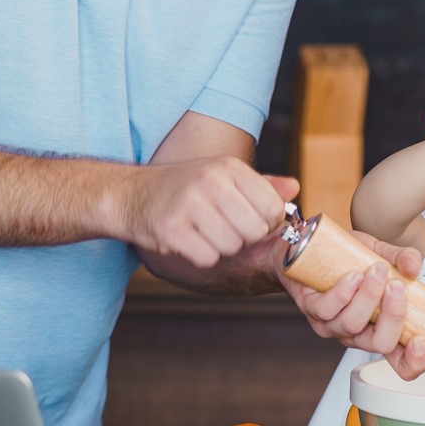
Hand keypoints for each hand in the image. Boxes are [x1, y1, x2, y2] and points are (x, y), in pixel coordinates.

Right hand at [120, 156, 296, 271]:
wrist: (130, 194)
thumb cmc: (184, 188)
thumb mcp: (222, 176)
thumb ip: (261, 185)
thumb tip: (294, 188)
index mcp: (229, 167)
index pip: (273, 208)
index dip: (265, 223)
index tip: (247, 220)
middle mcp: (211, 181)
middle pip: (254, 231)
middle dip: (243, 238)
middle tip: (222, 228)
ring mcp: (190, 204)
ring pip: (232, 247)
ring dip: (220, 248)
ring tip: (202, 232)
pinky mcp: (171, 229)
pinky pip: (207, 258)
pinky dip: (200, 257)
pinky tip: (187, 241)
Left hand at [276, 229, 424, 379]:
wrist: (310, 247)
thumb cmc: (350, 258)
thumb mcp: (383, 254)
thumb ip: (404, 259)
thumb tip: (413, 268)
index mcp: (381, 329)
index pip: (401, 361)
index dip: (414, 362)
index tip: (422, 341)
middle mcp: (358, 334)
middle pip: (380, 344)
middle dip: (394, 316)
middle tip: (397, 287)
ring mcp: (333, 326)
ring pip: (352, 324)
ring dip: (368, 297)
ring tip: (377, 270)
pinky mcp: (312, 311)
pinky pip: (327, 311)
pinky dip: (343, 293)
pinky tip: (353, 277)